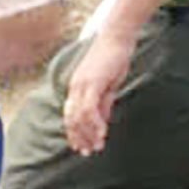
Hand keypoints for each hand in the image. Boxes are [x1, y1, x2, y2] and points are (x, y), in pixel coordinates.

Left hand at [63, 20, 137, 154]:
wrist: (118, 36)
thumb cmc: (114, 57)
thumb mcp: (109, 85)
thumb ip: (104, 103)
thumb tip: (102, 121)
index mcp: (76, 88)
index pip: (70, 116)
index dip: (74, 133)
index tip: (80, 147)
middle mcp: (75, 88)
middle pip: (72, 119)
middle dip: (79, 138)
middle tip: (87, 152)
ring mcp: (81, 85)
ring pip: (79, 117)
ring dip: (88, 134)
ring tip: (96, 147)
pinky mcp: (91, 83)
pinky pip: (89, 109)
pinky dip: (94, 124)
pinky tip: (102, 133)